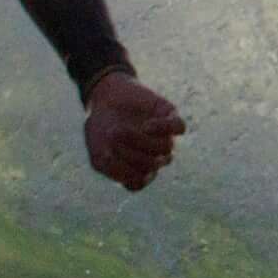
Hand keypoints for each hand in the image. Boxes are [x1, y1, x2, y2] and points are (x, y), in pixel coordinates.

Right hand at [83, 71, 185, 191]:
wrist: (105, 96)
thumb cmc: (101, 128)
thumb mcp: (98, 154)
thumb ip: (112, 170)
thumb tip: (134, 175)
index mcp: (138, 168)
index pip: (139, 182)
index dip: (124, 172)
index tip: (108, 157)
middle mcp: (155, 155)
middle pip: (153, 165)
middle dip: (130, 154)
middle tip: (111, 137)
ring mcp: (164, 136)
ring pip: (165, 148)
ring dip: (140, 141)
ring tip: (120, 129)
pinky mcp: (169, 115)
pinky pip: (179, 128)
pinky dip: (163, 129)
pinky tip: (146, 126)